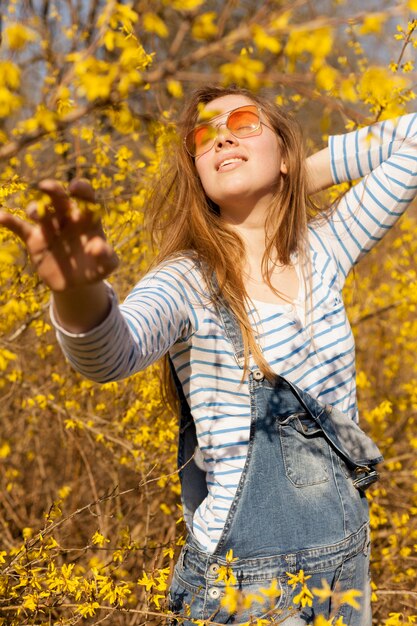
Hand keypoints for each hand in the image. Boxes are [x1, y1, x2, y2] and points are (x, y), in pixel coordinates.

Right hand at [0, 179, 118, 291]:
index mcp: (87, 217)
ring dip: (35, 208)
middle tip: (47, 186)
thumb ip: (107, 256)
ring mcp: (49, 227)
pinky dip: (9, 221)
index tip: (76, 187)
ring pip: (39, 210)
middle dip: (53, 190)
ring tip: (36, 213)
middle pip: (58, 198)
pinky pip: (20, 228)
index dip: (81, 189)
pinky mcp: (34, 239)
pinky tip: (1, 217)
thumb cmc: (97, 267)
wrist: (78, 283)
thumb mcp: (107, 265)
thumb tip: (96, 247)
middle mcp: (66, 217)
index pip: (85, 197)